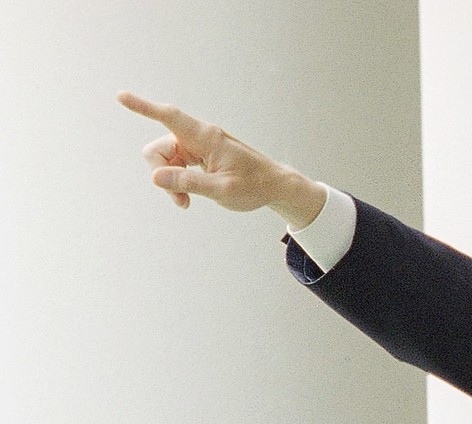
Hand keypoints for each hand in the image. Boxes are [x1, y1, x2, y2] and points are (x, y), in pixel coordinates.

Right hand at [117, 91, 325, 226]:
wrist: (275, 186)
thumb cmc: (255, 186)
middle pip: (159, 149)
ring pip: (165, 160)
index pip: (169, 117)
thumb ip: (190, 183)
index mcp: (206, 137)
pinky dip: (178, 182)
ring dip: (170, 182)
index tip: (121, 96)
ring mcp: (197, 146)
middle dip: (161, 173)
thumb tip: (156, 178)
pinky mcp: (198, 156)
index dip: (143, 107)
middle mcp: (198, 137)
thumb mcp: (223, 190)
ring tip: (186, 202)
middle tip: (180, 201)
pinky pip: (175, 166)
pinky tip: (188, 198)